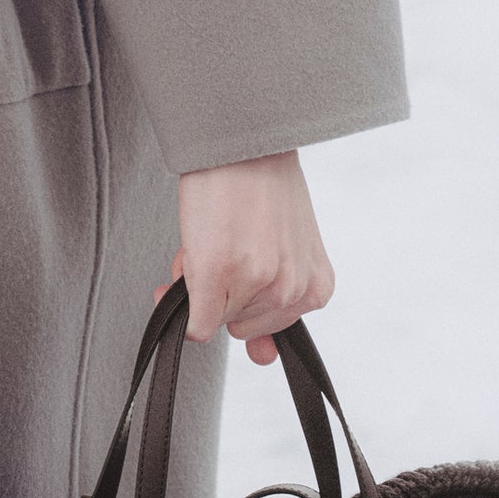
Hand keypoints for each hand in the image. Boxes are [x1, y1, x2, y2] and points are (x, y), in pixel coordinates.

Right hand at [153, 150, 333, 363]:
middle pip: (238, 326)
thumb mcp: (287, 247)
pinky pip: (192, 319)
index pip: (269, 329)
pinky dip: (182, 293)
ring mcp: (255, 284)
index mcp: (316, 288)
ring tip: (215, 235)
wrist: (241, 139)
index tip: (243, 273)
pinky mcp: (217, 273)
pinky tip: (196, 247)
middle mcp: (291, 291)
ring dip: (202, 283)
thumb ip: (277, 306)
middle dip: (224, 291)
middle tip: (226, 242)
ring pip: (212, 319)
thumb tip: (262, 358)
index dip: (245, 299)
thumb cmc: (261, 186)